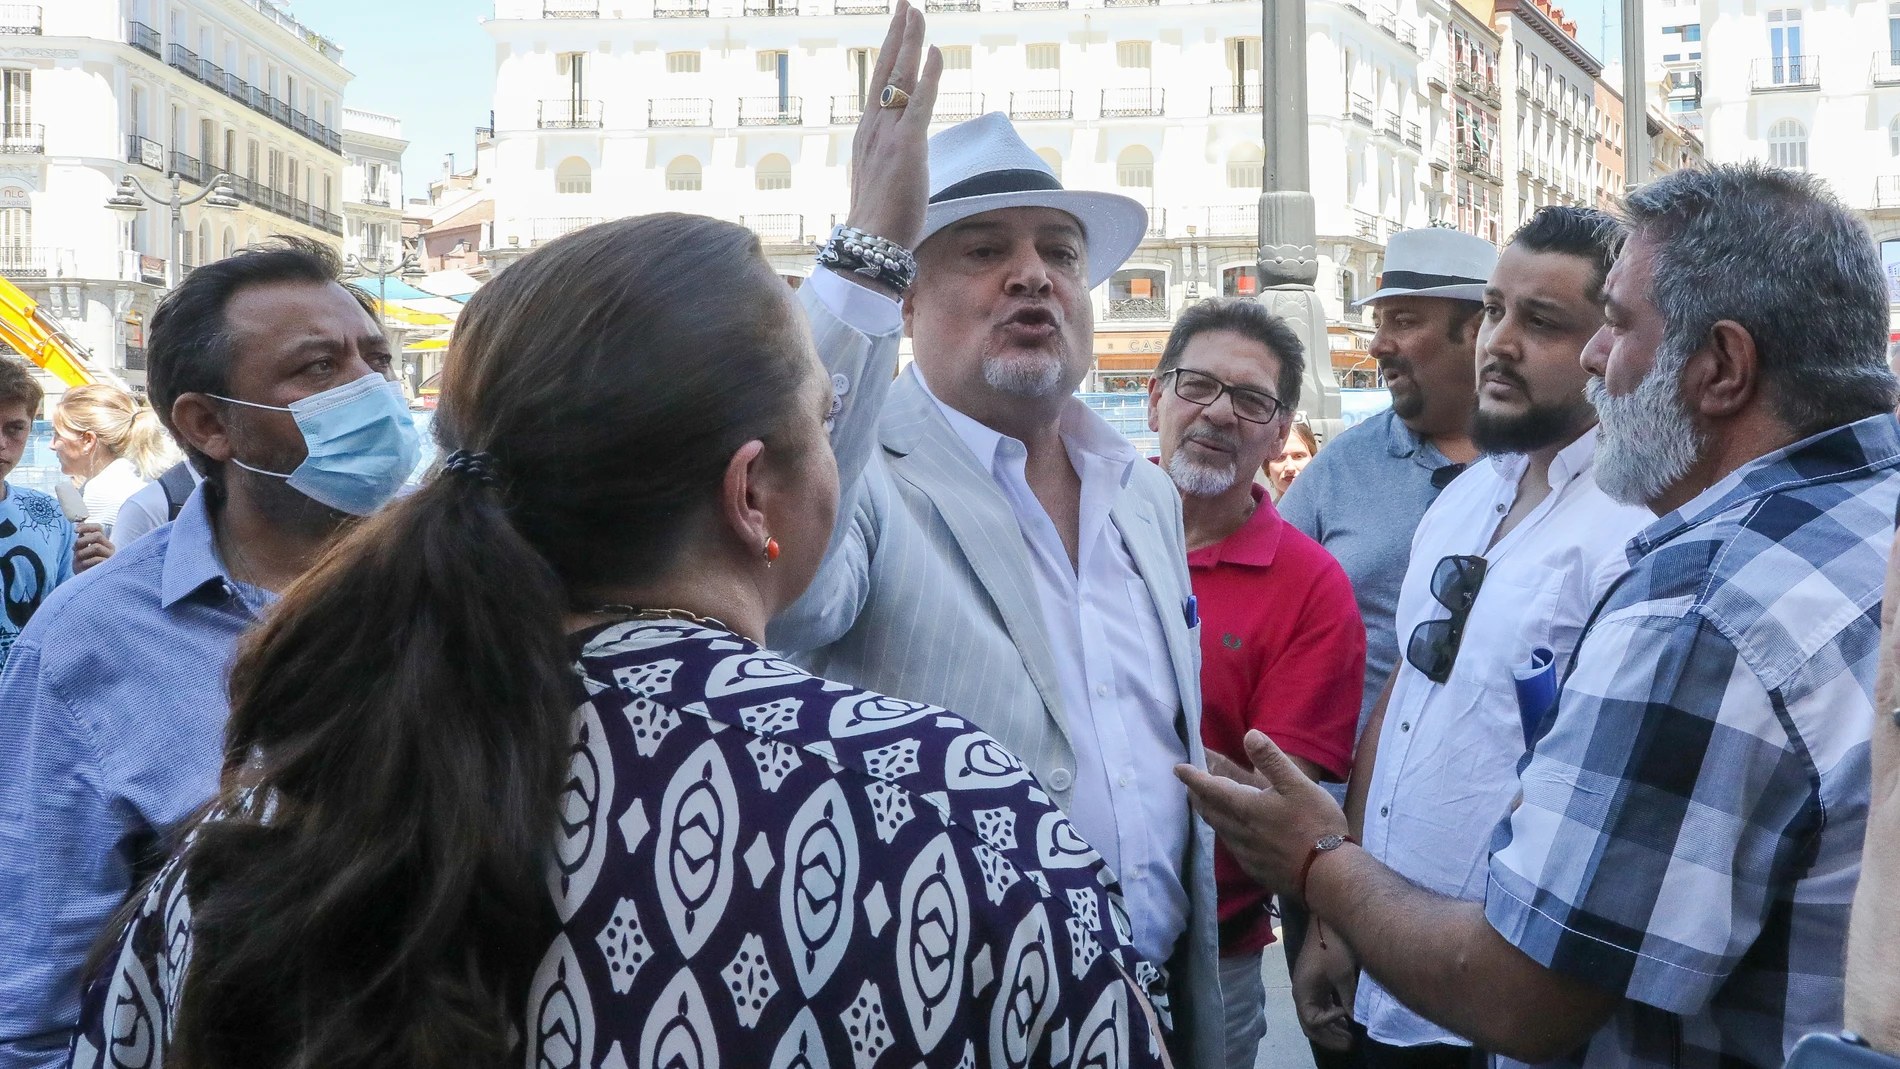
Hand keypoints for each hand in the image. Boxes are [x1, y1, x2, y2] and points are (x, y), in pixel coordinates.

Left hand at [74, 522, 114, 572]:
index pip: (98, 528)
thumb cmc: (85, 568)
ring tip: (78, 560)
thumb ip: (82, 541)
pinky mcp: (109, 566)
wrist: (90, 585)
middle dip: (82, 541)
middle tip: (74, 549)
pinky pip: (96, 559)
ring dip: (82, 552)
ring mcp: (110, 557)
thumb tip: (77, 526)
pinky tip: (82, 568)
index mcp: (103, 543)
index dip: (86, 526)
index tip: (75, 531)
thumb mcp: (82, 553)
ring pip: (95, 546)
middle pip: (97, 535)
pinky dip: (86, 562)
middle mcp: (110, 548)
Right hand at [842, 1, 941, 254]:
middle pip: (886, 71)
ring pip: (899, 78)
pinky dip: (928, 75)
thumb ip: (894, 164)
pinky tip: (936, 53)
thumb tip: (905, 163)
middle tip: (906, 5)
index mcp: (868, 136)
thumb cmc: (880, 224)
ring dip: (909, 42)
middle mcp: (873, 128)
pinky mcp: (905, 147)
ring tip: (916, 13)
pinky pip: (919, 103)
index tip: (898, 29)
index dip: (890, 55)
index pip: (880, 86)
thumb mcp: (885, 183)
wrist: (870, 245)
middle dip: (897, 35)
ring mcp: (887, 136)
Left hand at [1176, 730, 1347, 895]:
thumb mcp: (1298, 785)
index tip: (1178, 768)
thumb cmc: (1316, 825)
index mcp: (1246, 808)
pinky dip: (1226, 834)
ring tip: (1208, 806)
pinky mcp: (1255, 870)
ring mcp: (1246, 854)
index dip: (1193, 778)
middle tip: (1190, 786)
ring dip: (1210, 815)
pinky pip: (1232, 847)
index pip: (1210, 789)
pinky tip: (1234, 835)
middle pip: (1209, 811)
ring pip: (1219, 830)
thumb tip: (1249, 735)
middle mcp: (1238, 832)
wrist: (1328, 876)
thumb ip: (1272, 760)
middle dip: (1197, 796)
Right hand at [1293, 914, 1358, 1051]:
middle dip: (1329, 1037)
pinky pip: (1321, 1005)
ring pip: (1316, 1016)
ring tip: (1350, 1036)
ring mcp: (1308, 987)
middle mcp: (1302, 992)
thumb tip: (1355, 1018)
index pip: (1311, 1022)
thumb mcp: (1343, 975)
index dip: (1328, 1025)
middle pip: (1311, 1025)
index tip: (1346, 1014)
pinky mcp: (1316, 981)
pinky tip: (1346, 1018)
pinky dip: (1332, 1015)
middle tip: (1350, 1044)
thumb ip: (1348, 1000)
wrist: (1327, 920)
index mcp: (1303, 992)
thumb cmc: (1332, 946)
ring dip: (1331, 1028)